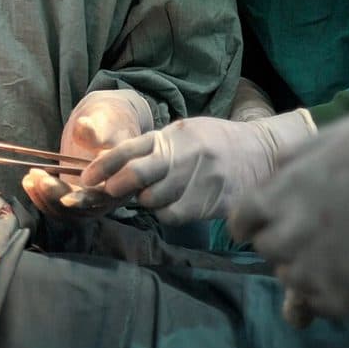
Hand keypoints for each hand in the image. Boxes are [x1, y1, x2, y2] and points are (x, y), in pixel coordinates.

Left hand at [23, 89, 154, 217]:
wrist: (104, 124)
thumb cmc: (109, 119)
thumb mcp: (106, 119)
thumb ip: (96, 127)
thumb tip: (83, 125)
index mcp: (125, 181)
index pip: (104, 197)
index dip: (83, 198)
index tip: (63, 192)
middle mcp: (110, 196)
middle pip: (84, 211)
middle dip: (57, 197)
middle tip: (38, 178)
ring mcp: (92, 198)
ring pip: (69, 212)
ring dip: (46, 198)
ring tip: (30, 178)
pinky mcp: (77, 195)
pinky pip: (59, 205)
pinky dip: (42, 196)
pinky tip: (28, 181)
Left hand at [80, 110, 314, 223]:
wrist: (263, 152)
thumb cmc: (215, 142)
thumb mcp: (183, 133)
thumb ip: (153, 147)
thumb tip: (113, 166)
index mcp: (172, 135)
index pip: (128, 149)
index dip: (102, 166)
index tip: (85, 179)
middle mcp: (185, 154)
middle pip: (137, 175)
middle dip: (116, 187)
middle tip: (108, 192)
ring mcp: (201, 178)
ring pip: (155, 200)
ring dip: (146, 201)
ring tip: (155, 194)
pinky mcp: (214, 201)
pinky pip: (175, 215)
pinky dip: (167, 213)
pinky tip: (175, 205)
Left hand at [229, 112, 348, 324]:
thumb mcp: (342, 133)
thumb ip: (298, 156)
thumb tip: (272, 174)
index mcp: (287, 188)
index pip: (243, 219)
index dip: (255, 220)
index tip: (269, 222)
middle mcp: (296, 229)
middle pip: (266, 250)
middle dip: (283, 242)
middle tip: (315, 235)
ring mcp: (324, 265)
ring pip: (291, 281)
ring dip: (305, 271)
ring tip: (335, 256)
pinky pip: (321, 307)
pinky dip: (327, 298)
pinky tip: (347, 280)